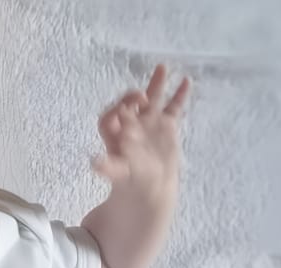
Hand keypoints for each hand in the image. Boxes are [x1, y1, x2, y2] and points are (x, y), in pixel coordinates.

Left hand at [92, 65, 189, 193]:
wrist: (149, 188)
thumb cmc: (130, 181)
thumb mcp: (118, 174)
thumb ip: (108, 166)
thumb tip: (94, 162)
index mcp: (114, 135)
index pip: (109, 118)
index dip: (113, 112)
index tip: (123, 111)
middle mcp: (130, 125)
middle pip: (129, 103)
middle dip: (132, 97)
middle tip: (141, 97)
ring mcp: (149, 123)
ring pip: (151, 99)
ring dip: (156, 83)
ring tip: (161, 67)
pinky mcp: (166, 126)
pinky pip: (173, 107)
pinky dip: (179, 95)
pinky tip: (186, 81)